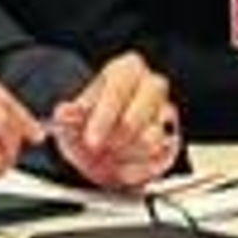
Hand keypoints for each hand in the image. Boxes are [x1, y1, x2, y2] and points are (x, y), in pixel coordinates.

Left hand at [49, 51, 179, 191]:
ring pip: (150, 140)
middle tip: (97, 148)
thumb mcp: (70, 115)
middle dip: (113, 140)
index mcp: (128, 69)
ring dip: (123, 155)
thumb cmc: (88, 120)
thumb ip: (66, 114)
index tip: (91, 139)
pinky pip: (159, 159)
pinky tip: (120, 167)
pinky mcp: (173, 137)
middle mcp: (152, 86)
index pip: (118, 90)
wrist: (99, 140)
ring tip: (107, 154)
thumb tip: (65, 111)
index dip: (103, 118)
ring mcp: (166, 111)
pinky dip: (136, 169)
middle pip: (137, 119)